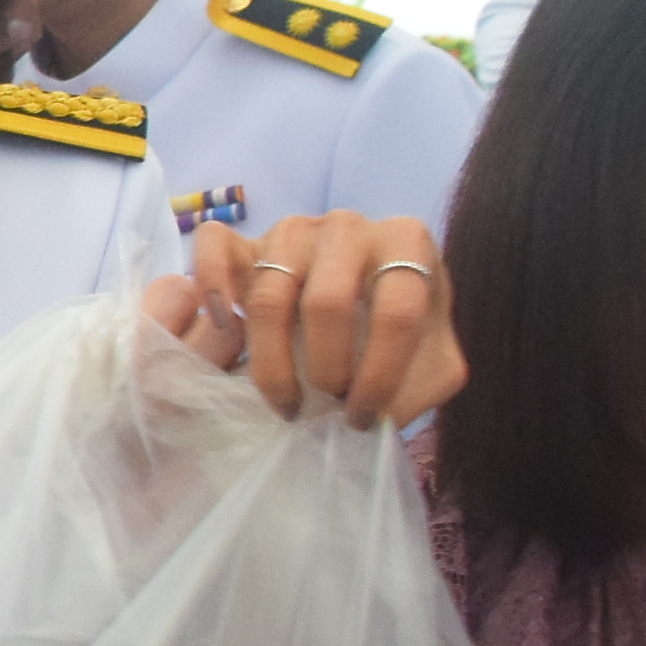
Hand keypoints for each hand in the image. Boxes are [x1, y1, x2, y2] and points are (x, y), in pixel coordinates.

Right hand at [143, 213, 464, 426]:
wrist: (362, 295)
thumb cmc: (398, 330)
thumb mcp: (432, 361)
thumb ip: (423, 385)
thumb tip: (382, 416)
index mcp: (407, 242)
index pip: (397, 313)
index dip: (379, 377)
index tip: (363, 419)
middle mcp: (349, 226)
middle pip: (327, 303)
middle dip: (326, 370)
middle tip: (326, 407)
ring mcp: (292, 229)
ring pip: (269, 295)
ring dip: (273, 361)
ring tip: (285, 399)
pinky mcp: (245, 238)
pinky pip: (214, 246)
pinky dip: (212, 286)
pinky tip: (226, 327)